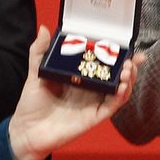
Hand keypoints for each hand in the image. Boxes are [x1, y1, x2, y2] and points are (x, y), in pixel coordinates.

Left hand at [7, 25, 139, 159]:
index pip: (102, 62)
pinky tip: (122, 87)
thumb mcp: (35, 72)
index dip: (116, 54)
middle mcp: (90, 88)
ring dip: (128, 80)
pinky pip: (112, 106)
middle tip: (132, 59)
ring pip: (119, 90)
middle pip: (116, 75)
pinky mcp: (94, 116)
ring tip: (128, 70)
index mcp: (79, 75)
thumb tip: (44, 29)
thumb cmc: (32, 102)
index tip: (127, 45)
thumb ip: (39, 51)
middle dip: (129, 66)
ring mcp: (93, 102)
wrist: (27, 130)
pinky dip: (120, 97)